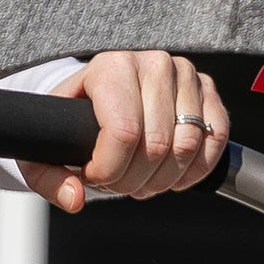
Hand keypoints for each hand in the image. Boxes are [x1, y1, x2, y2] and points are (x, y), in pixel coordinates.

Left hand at [24, 51, 229, 212]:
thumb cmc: (74, 122)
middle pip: (155, 146)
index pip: (123, 132)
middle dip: (133, 181)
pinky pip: (214, 141)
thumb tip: (74, 199)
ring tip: (140, 179)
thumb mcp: (48, 148)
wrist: (102, 96)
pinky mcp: (208, 92)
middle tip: (117, 183)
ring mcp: (185, 75)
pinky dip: (194, 170)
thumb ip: (50, 178)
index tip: (93, 176)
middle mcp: (152, 63)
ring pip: (186, 147)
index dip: (109, 171)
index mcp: (110, 67)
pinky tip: (171, 176)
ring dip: (162, 179)